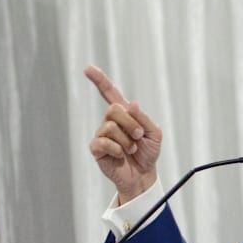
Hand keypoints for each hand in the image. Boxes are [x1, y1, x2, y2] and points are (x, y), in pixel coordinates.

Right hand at [85, 65, 161, 203]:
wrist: (143, 174)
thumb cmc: (148, 152)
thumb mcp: (154, 133)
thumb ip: (144, 118)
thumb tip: (132, 104)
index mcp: (125, 113)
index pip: (110, 93)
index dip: (99, 80)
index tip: (88, 68)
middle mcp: (111, 121)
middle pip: (114, 109)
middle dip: (130, 123)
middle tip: (138, 136)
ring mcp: (102, 134)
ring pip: (110, 127)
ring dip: (126, 140)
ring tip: (131, 149)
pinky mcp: (97, 149)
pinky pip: (103, 142)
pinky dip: (117, 149)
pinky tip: (120, 155)